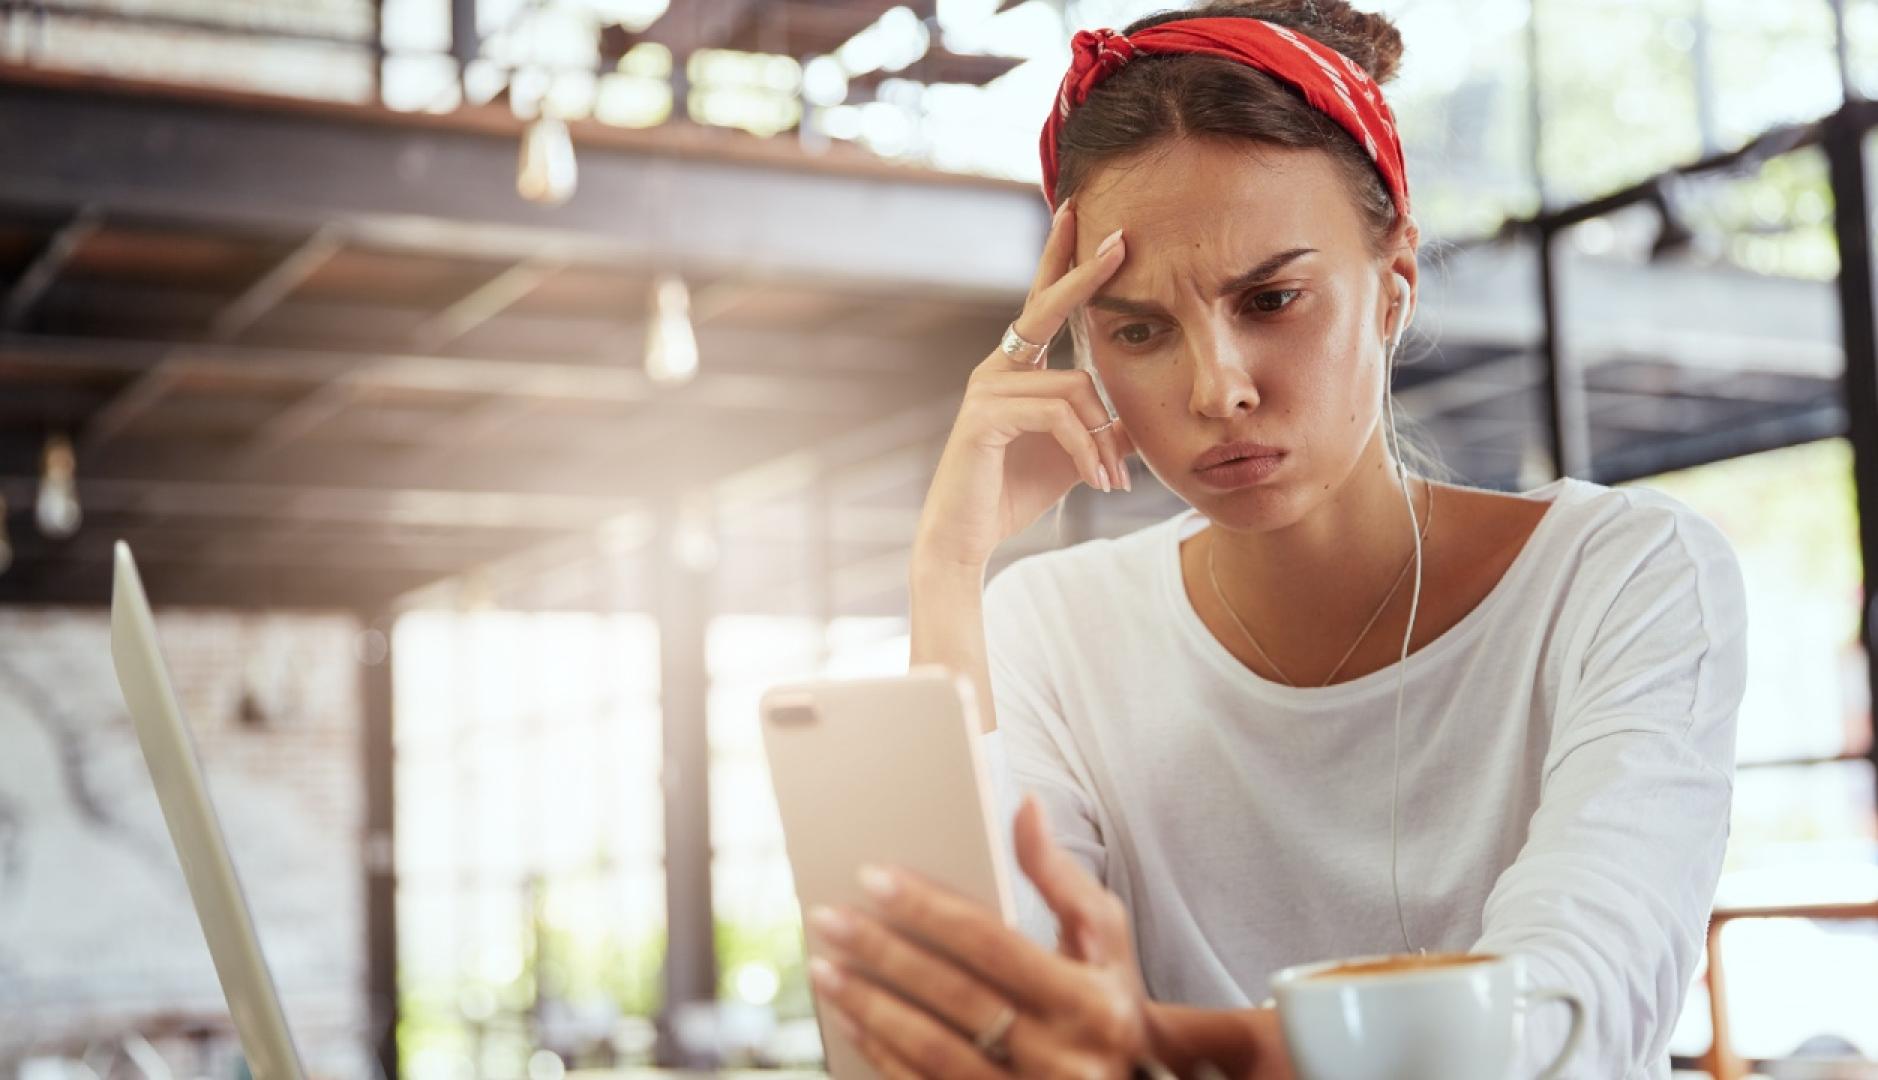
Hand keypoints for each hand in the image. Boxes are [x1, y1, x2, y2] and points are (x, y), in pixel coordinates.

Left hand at [807, 797, 1150, 1077]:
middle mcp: (1064, 1058)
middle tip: (829, 918)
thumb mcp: (1103, 935)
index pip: (992, 944)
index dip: (929, 908)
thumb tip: (1025, 805)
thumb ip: (1059, 874)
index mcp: (1090, 1001)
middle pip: (954, 996)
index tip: (873, 877)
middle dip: (883, 953)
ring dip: (870, 1006)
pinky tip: (850, 1019)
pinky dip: (881, 1054)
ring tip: (825, 968)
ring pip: (932, 1050)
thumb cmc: (1108, 995)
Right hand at [913, 203, 1134, 570]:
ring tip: (1113, 483)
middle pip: (1046, 307)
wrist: (966, 537)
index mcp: (1016, 368)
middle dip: (1085, 272)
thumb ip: (1104, 430)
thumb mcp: (1076, 456)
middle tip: (1122, 238)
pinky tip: (1097, 483)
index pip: (1044, 304)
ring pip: (1074, 387)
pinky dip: (1087, 449)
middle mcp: (996, 368)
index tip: (1083, 216)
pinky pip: (1058, 414)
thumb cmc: (1014, 492)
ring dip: (1103, 440)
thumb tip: (1141, 420)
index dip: (1065, 262)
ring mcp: (986, 388)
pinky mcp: (984, 416)